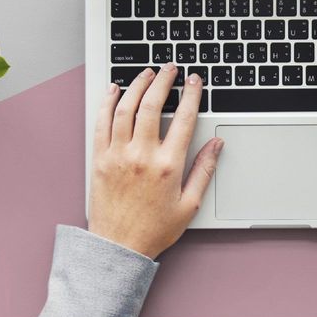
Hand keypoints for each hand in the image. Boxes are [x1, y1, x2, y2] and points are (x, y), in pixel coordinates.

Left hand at [88, 65, 222, 258]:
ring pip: (126, 108)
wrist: (117, 248)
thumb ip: (204, 170)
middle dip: (163, 80)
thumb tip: (217, 145)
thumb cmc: (153, 230)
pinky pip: (101, 122)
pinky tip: (115, 90)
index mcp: (167, 166)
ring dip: (137, 85)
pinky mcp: (99, 158)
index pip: (184, 119)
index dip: (191, 94)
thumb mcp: (190, 204)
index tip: (194, 81)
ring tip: (147, 73)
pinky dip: (107, 101)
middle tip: (170, 69)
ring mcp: (117, 155)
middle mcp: (141, 156)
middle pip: (153, 105)